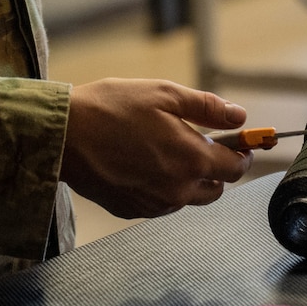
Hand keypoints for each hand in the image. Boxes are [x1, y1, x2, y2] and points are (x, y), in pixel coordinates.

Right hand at [61, 78, 254, 219]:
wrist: (64, 135)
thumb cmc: (113, 109)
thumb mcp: (165, 95)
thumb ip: (208, 108)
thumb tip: (239, 116)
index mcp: (192, 161)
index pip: (236, 167)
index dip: (242, 152)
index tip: (240, 140)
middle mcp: (177, 191)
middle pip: (215, 188)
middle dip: (216, 167)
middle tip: (200, 141)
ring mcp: (154, 204)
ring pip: (188, 197)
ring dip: (188, 178)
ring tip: (165, 148)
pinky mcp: (132, 210)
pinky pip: (161, 203)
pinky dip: (162, 186)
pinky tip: (144, 162)